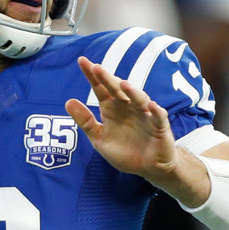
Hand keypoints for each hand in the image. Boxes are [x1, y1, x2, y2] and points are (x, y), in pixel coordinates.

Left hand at [64, 56, 179, 181]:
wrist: (147, 168)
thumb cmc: (124, 151)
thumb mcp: (100, 138)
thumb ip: (85, 121)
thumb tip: (68, 101)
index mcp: (112, 108)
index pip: (101, 88)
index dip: (92, 76)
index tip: (82, 61)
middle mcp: (128, 107)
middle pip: (118, 89)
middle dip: (108, 79)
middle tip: (96, 68)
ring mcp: (145, 115)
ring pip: (140, 99)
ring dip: (133, 92)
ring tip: (123, 85)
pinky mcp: (160, 127)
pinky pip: (159, 117)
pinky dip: (156, 111)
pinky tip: (151, 106)